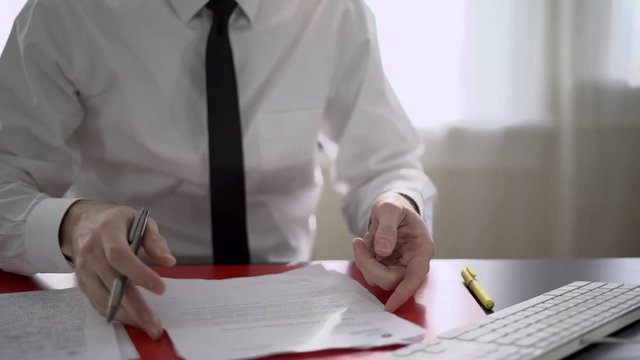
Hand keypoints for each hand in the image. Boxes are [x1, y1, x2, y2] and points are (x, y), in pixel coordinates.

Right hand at [60, 200, 175, 338]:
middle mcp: (91, 252)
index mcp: (107, 232)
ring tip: (148, 325)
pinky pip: (97, 302)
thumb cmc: (117, 222)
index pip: (120, 256)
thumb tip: (168, 261)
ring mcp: (83, 269)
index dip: (140, 274)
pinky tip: (133, 319)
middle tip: (155, 323)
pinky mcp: (82, 282)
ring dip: (127, 315)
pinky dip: (116, 313)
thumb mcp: (140, 220)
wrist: (82, 223)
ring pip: (104, 298)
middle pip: (113, 283)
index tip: (161, 288)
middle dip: (136, 306)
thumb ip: (155, 240)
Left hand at [353, 192, 434, 311]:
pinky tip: (365, 243)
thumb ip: (387, 228)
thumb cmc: (395, 206)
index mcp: (421, 249)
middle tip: (359, 243)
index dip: (403, 293)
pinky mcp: (387, 266)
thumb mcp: (390, 208)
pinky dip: (364, 259)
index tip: (390, 307)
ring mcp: (400, 265)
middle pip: (391, 280)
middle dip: (370, 265)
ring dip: (365, 261)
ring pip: (379, 277)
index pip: (415, 277)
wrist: (391, 206)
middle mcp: (413, 261)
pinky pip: (372, 271)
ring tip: (364, 239)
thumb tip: (383, 251)